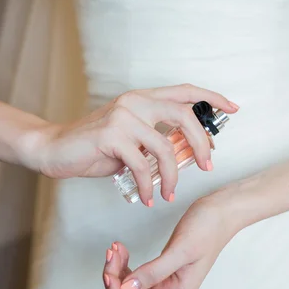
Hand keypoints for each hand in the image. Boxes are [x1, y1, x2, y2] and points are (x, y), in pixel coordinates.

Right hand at [30, 84, 238, 204]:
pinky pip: (141, 166)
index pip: (184, 91)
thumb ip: (155, 140)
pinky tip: (148, 197)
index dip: (211, 97)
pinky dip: (147, 186)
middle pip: (184, 115)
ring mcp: (123, 117)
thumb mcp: (130, 139)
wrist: (55, 148)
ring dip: (173, 176)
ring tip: (170, 193)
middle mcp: (135, 102)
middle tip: (208, 165)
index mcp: (142, 98)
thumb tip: (185, 154)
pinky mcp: (111, 136)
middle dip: (202, 143)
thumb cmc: (95, 146)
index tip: (233, 108)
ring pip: (165, 147)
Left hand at [102, 195, 239, 288]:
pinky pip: (135, 276)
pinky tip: (122, 249)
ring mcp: (165, 283)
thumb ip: (154, 272)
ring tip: (115, 249)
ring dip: (117, 272)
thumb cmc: (208, 229)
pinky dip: (124, 265)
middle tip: (111, 256)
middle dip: (115, 283)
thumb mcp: (180, 250)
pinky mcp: (161, 270)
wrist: (221, 213)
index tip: (110, 276)